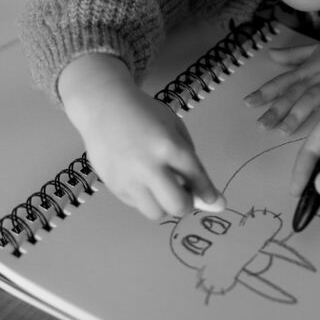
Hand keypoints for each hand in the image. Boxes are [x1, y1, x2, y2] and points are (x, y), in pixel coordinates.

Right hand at [58, 54, 223, 220]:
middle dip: (187, 204)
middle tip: (184, 194)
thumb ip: (190, 160)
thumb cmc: (145, 114)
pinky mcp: (113, 186)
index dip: (208, 193)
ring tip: (161, 188)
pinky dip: (145, 198)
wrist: (103, 107)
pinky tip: (141, 179)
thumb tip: (207, 197)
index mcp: (168, 146)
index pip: (195, 178)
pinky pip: (137, 205)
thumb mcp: (174, 127)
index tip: (217, 202)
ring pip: (157, 213)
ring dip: (164, 205)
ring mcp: (128, 179)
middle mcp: (148, 166)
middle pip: (177, 205)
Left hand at [244, 33, 319, 135]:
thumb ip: (292, 55)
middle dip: (276, 110)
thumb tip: (270, 55)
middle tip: (261, 125)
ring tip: (284, 130)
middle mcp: (316, 78)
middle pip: (293, 94)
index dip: (265, 92)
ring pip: (312, 99)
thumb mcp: (315, 50)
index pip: (282, 82)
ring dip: (297, 114)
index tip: (248, 103)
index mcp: (307, 70)